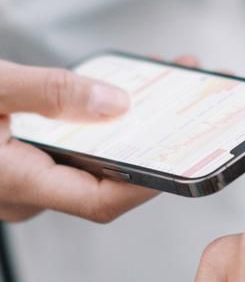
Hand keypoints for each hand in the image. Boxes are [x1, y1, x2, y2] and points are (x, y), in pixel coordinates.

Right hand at [0, 54, 197, 222]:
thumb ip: (47, 93)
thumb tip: (114, 104)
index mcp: (19, 181)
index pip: (101, 200)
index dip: (146, 183)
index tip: (182, 156)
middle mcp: (32, 188)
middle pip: (109, 174)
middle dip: (153, 138)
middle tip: (187, 101)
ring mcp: (33, 174)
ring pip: (97, 156)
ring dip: (132, 121)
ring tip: (163, 81)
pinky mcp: (32, 159)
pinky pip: (80, 144)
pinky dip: (104, 118)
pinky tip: (120, 87)